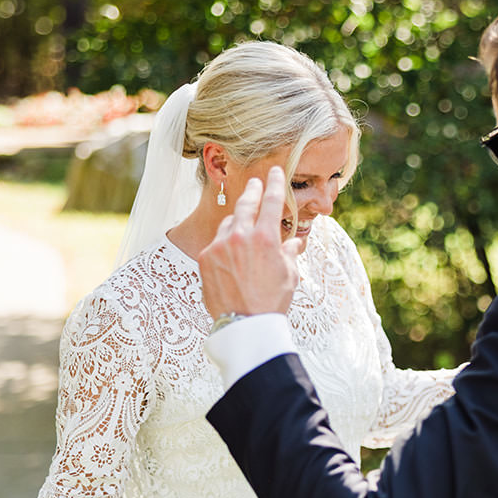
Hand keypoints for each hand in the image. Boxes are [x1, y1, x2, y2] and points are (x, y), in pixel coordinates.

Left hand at [198, 167, 304, 320]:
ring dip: (237, 221)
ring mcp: (219, 245)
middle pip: (245, 203)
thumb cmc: (272, 301)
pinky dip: (225, 242)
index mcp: (265, 238)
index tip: (274, 172)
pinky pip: (216, 241)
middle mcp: (240, 236)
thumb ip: (289, 252)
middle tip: (254, 183)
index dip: (274, 184)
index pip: (271, 201)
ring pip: (229, 223)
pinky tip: (230, 251)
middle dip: (251, 190)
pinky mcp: (205, 257)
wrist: (245, 324)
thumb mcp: (289, 275)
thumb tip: (292, 242)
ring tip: (243, 226)